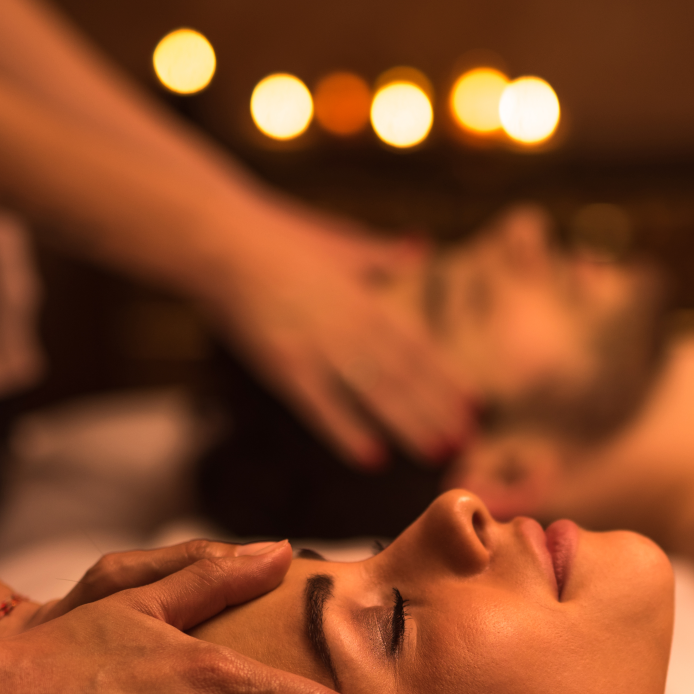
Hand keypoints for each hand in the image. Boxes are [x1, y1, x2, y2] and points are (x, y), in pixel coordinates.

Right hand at [214, 206, 473, 469]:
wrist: (218, 237)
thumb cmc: (277, 236)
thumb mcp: (339, 242)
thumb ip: (382, 254)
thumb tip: (422, 247)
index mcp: (364, 297)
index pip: (415, 344)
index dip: (446, 376)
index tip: (475, 403)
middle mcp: (347, 324)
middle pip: (403, 374)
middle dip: (436, 409)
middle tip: (467, 441)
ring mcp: (316, 346)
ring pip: (373, 391)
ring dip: (408, 425)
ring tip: (436, 453)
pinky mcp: (281, 365)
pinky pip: (320, 406)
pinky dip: (346, 431)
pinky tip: (372, 458)